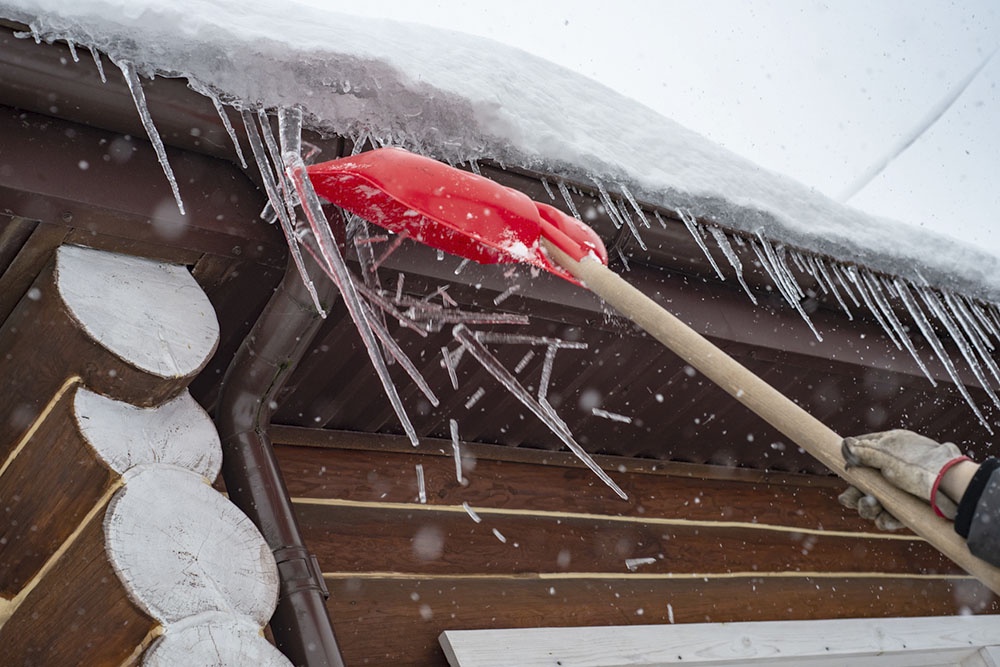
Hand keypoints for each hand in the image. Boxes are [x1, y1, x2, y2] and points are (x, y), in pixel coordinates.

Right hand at [839, 429, 968, 521]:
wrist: (953, 489)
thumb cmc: (920, 466)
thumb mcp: (886, 454)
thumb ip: (862, 451)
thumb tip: (844, 445)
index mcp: (888, 448)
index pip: (861, 452)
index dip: (850, 462)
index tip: (845, 469)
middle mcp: (892, 469)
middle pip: (861, 483)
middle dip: (854, 493)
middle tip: (852, 497)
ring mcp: (899, 490)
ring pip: (871, 502)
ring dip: (866, 507)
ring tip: (873, 506)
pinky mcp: (907, 509)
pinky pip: (887, 518)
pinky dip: (884, 520)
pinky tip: (886, 517)